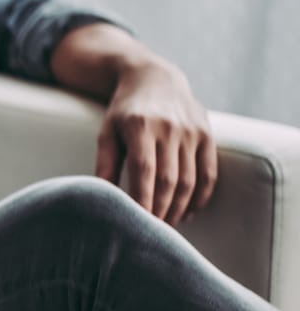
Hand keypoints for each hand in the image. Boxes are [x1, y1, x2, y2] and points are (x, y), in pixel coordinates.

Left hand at [96, 60, 215, 225]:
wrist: (154, 78)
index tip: (137, 224)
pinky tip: (188, 212)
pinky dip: (200, 197)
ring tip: (166, 225)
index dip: (142, 200)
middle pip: (169, 180)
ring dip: (179, 208)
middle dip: (160, 210)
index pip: (144, 171)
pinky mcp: (207, 134)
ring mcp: (191, 131)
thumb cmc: (123, 111)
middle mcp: (169, 128)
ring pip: (190, 180)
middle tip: (151, 232)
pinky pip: (209, 172)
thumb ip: (104, 163)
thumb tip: (101, 198)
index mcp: (140, 126)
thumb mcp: (107, 131)